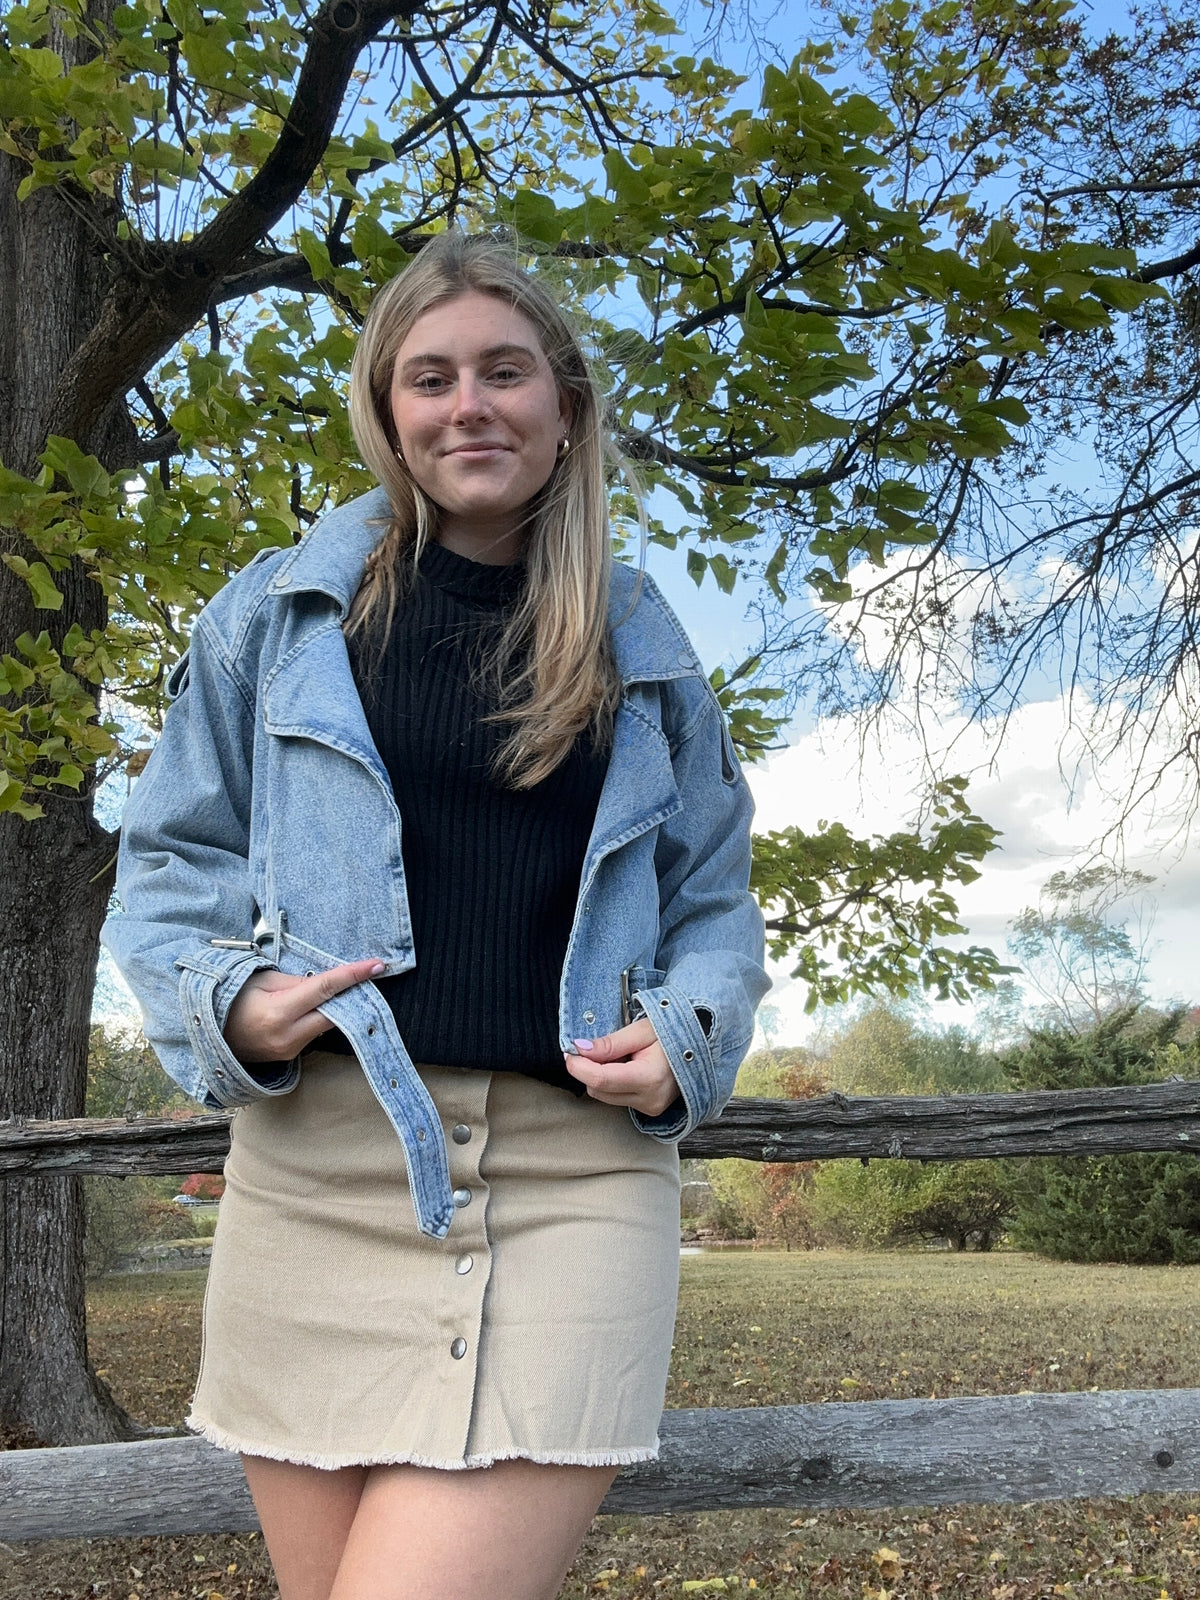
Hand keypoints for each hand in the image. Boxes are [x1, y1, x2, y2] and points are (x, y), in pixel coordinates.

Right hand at [223, 959, 385, 1062]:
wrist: (210, 1033)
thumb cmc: (232, 1000)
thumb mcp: (262, 980)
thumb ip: (297, 982)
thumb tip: (328, 982)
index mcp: (278, 1013)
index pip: (324, 989)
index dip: (352, 975)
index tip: (376, 965)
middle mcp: (287, 1036)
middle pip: (333, 1013)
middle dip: (350, 994)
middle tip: (366, 974)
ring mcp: (288, 1051)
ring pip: (325, 1024)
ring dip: (334, 1006)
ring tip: (338, 988)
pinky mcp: (289, 1057)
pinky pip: (313, 1033)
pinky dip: (319, 1018)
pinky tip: (320, 1006)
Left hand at [564, 1017, 681, 1116]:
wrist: (701, 1046)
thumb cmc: (673, 1032)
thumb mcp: (642, 1030)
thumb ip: (610, 1043)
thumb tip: (579, 1049)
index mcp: (650, 1078)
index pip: (601, 1079)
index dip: (579, 1066)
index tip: (569, 1051)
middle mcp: (650, 1099)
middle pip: (598, 1089)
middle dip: (589, 1068)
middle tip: (595, 1046)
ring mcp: (651, 1108)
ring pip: (604, 1096)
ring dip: (601, 1076)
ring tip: (620, 1055)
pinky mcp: (649, 1110)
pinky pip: (616, 1098)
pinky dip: (613, 1082)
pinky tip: (627, 1066)